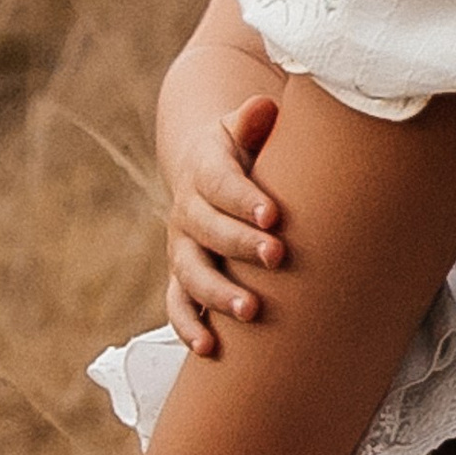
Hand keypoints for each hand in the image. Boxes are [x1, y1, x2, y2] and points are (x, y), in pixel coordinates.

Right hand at [166, 96, 284, 352]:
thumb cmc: (244, 149)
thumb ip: (253, 120)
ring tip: (250, 312)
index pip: (221, 183)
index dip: (244, 199)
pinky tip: (209, 347)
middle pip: (209, 230)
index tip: (273, 214)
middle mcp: (188, 210)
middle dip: (240, 244)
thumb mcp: (243, 127)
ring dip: (218, 294)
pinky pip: (178, 303)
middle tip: (277, 256)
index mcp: (205, 169)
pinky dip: (189, 325)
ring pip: (192, 273)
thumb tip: (264, 106)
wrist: (207, 169)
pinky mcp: (183, 275)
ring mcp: (183, 246)